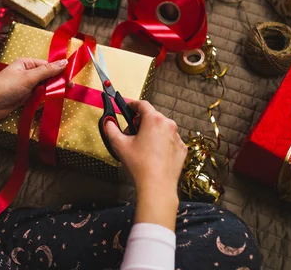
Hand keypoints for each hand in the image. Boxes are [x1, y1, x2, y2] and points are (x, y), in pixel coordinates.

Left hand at [0, 58, 67, 130]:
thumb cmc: (7, 86)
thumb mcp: (29, 77)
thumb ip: (47, 71)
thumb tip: (64, 62)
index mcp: (26, 64)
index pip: (47, 65)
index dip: (59, 72)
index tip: (70, 79)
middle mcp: (26, 73)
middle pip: (47, 77)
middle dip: (56, 84)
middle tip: (68, 90)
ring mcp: (25, 86)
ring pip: (43, 89)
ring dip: (49, 93)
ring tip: (57, 97)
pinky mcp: (24, 98)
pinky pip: (37, 98)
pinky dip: (42, 101)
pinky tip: (46, 104)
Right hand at [105, 101, 186, 230]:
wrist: (157, 186)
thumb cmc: (139, 165)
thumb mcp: (119, 145)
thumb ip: (111, 129)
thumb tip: (108, 123)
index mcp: (154, 120)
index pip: (142, 104)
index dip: (133, 104)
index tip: (128, 107)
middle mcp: (168, 125)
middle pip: (152, 117)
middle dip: (141, 122)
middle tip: (131, 134)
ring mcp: (177, 137)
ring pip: (162, 129)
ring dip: (152, 133)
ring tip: (142, 148)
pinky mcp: (181, 149)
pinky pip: (170, 141)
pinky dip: (162, 144)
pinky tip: (154, 156)